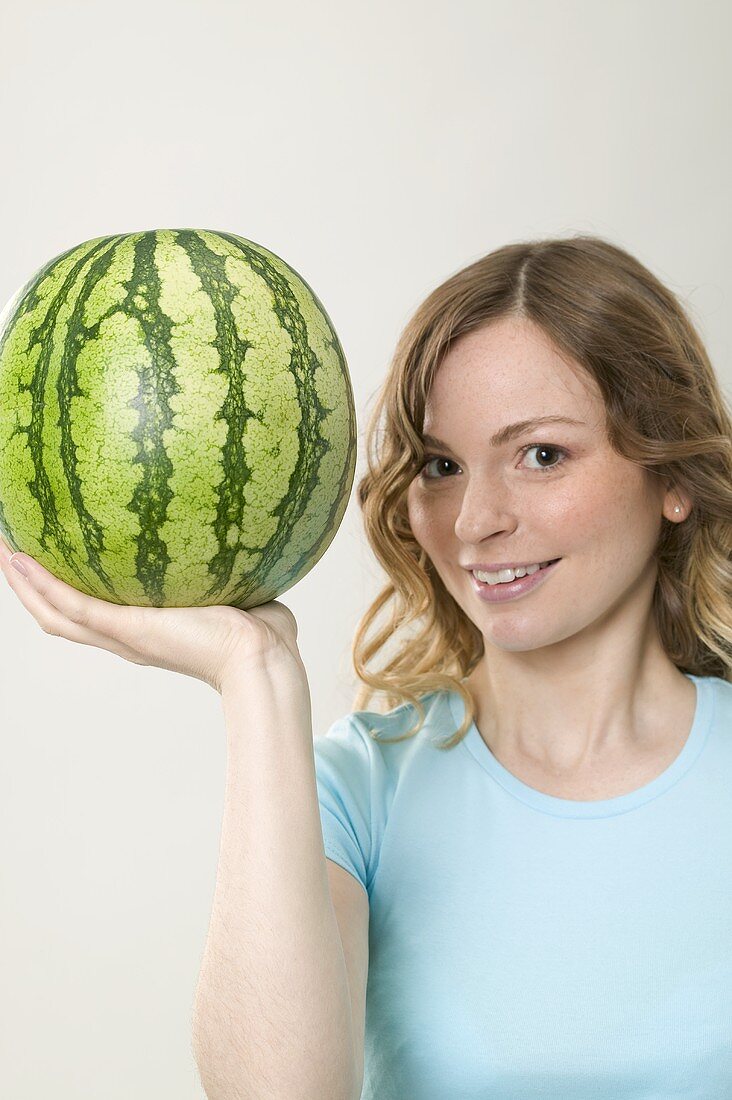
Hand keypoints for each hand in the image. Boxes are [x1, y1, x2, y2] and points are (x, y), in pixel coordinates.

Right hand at [0, 538, 302, 692]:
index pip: (92, 610)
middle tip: (10, 550)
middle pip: (59, 613)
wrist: (263, 659)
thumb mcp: (236, 587)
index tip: (50, 557)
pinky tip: (18, 558)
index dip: (64, 588)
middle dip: (30, 584)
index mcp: (146, 629)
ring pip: (53, 611)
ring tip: (2, 549)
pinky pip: (71, 605)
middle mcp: (127, 635)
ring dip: (22, 583)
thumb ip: (226, 562)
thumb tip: (237, 527)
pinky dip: (40, 585)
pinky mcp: (127, 630)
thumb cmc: (263, 635)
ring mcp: (123, 635)